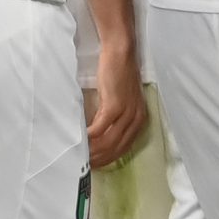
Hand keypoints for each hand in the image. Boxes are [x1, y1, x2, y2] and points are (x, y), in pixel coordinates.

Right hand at [84, 41, 147, 168]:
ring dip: (93, 151)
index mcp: (139, 119)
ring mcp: (127, 113)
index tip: (95, 165)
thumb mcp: (120, 99)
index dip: (109, 159)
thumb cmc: (118, 74)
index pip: (124, 147)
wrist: (121, 54)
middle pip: (116, 148)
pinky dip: (90, 137)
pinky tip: (81, 140)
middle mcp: (136, 118)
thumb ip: (115, 116)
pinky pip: (101, 128)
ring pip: (109, 141)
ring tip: (79, 156)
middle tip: (83, 164)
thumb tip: (99, 133)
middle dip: (99, 159)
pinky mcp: (115, 106)